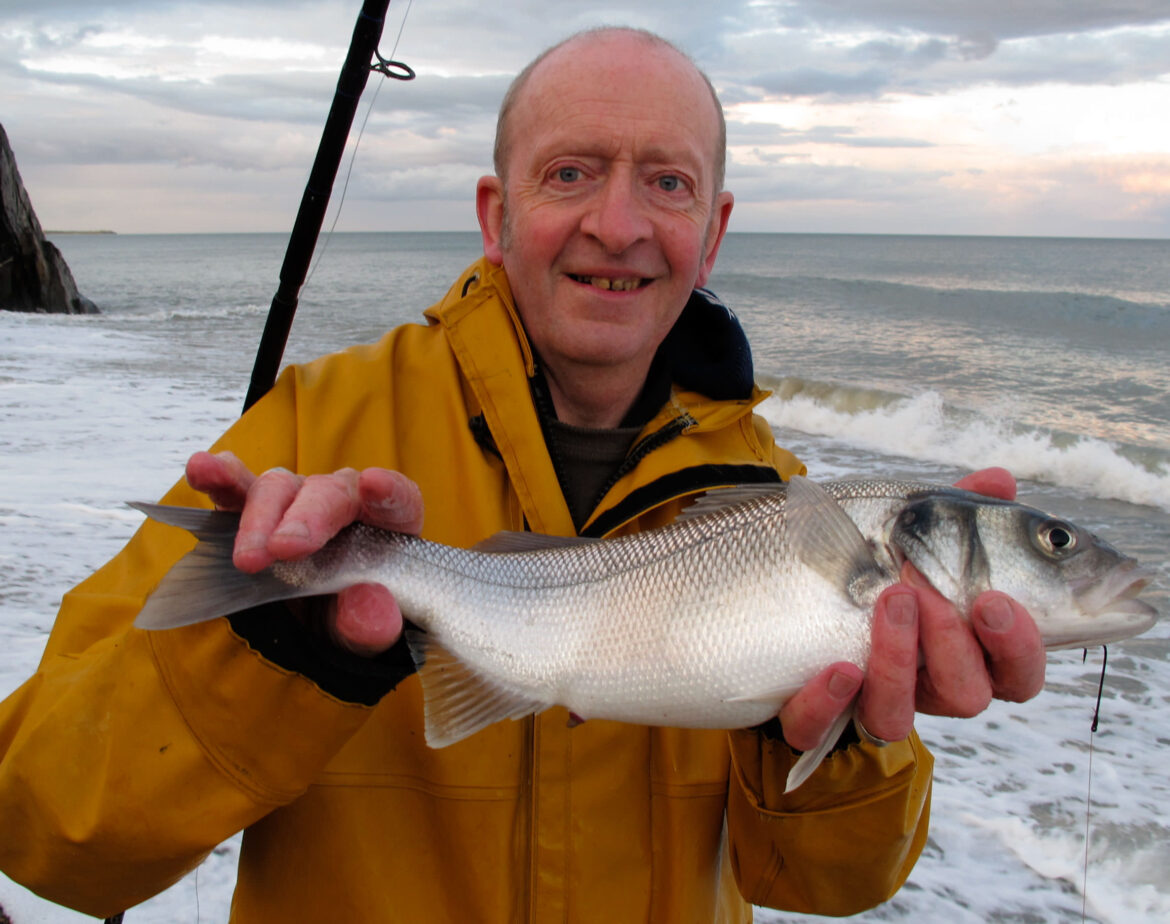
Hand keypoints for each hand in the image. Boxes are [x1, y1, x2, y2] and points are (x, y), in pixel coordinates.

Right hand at [185, 450, 423, 656]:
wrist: (315, 632)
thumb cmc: (354, 620)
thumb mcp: (366, 633)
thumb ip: (372, 623)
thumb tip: (370, 605)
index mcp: (388, 524)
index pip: (398, 498)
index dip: (387, 490)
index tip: (374, 483)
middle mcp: (344, 501)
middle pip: (327, 492)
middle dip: (302, 518)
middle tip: (282, 550)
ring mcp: (297, 501)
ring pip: (278, 488)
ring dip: (258, 519)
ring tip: (247, 558)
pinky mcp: (254, 510)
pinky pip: (235, 488)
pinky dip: (219, 478)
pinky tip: (202, 469)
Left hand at [778, 467, 1046, 750]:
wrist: (774, 592)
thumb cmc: (864, 564)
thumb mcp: (909, 530)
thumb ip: (957, 511)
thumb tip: (1000, 480)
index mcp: (962, 650)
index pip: (1016, 672)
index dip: (1018, 646)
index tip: (993, 600)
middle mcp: (920, 686)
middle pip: (967, 696)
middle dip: (952, 643)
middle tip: (922, 589)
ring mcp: (863, 701)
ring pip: (895, 717)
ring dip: (896, 662)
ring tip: (887, 603)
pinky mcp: (806, 713)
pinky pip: (815, 729)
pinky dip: (826, 703)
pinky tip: (836, 669)